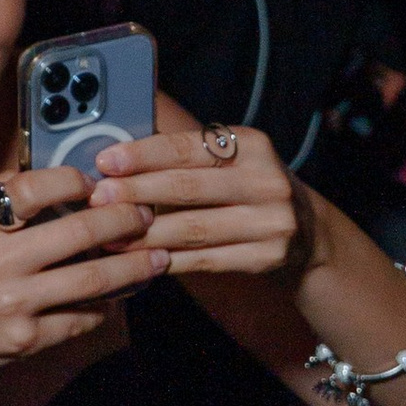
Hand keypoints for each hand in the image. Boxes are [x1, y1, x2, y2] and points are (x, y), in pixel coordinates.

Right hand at [0, 167, 159, 405]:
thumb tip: (46, 173)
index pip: (33, 189)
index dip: (71, 180)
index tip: (92, 182)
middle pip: (79, 232)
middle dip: (123, 219)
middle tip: (145, 214)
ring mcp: (16, 304)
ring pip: (93, 279)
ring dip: (134, 266)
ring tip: (158, 255)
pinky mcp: (29, 339)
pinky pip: (82, 319)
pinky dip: (107, 305)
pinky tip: (122, 293)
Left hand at [91, 121, 309, 282]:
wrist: (306, 233)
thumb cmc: (246, 187)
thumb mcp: (230, 160)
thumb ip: (184, 157)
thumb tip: (116, 160)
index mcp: (251, 145)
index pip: (188, 148)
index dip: (143, 155)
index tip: (105, 162)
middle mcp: (266, 181)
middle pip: (188, 188)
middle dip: (137, 193)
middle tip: (98, 200)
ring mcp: (271, 223)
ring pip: (193, 229)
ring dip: (145, 234)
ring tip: (109, 236)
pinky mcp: (266, 258)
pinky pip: (205, 260)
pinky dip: (169, 260)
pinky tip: (141, 259)